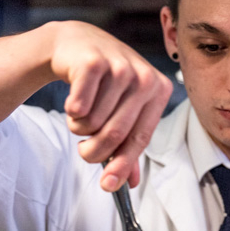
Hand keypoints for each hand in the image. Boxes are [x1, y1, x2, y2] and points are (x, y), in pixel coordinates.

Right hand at [48, 21, 172, 190]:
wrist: (76, 45)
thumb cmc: (104, 82)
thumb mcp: (122, 109)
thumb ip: (127, 146)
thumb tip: (128, 183)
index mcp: (159, 90)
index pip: (141, 138)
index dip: (122, 165)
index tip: (108, 185)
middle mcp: (144, 77)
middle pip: (115, 134)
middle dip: (94, 152)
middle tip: (85, 150)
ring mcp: (120, 67)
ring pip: (93, 123)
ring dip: (80, 127)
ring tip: (81, 112)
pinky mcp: (93, 62)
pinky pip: (78, 107)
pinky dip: (70, 111)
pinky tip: (74, 99)